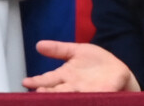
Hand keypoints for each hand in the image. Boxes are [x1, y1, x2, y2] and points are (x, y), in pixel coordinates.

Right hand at [22, 40, 140, 92]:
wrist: (118, 72)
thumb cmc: (96, 63)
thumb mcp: (76, 51)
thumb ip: (58, 49)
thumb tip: (38, 45)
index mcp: (66, 76)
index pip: (48, 79)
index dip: (37, 81)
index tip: (25, 82)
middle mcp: (73, 87)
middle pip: (56, 91)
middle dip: (47, 92)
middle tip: (38, 91)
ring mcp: (85, 93)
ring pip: (69, 97)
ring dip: (60, 97)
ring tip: (50, 95)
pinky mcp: (99, 95)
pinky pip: (90, 98)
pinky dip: (82, 99)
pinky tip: (77, 98)